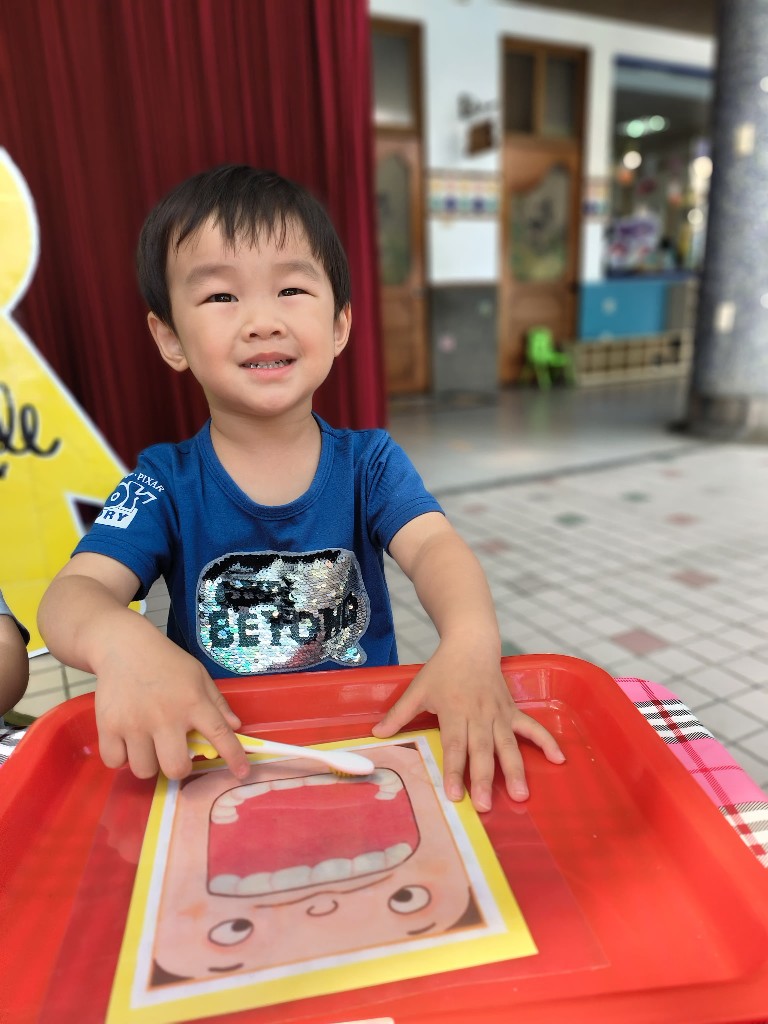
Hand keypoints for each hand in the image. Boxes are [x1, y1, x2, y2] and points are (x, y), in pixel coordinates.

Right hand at [93, 618, 249, 781]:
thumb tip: (235, 727)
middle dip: (177, 768)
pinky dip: (121, 757)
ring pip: (144, 770)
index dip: (234, 757)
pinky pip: (114, 762)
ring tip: (147, 744)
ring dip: (148, 762)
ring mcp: (134, 723)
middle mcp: (165, 716)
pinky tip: (126, 741)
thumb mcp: (198, 675)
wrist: (123, 646)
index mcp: (192, 702)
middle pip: (175, 768)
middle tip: (173, 754)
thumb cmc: (165, 662)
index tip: (241, 772)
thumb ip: (217, 703)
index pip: (220, 735)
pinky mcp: (108, 726)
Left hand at [372, 645, 563, 811]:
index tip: (455, 795)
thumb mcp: (417, 689)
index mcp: (455, 711)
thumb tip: (376, 736)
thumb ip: (399, 715)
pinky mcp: (513, 710)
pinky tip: (559, 760)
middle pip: (482, 750)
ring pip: (508, 744)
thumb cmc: (443, 669)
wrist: (472, 643)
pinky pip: (532, 727)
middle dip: (484, 779)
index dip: (455, 771)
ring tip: (520, 795)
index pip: (455, 745)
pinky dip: (547, 741)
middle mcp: (479, 715)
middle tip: (486, 806)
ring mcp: (499, 713)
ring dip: (515, 770)